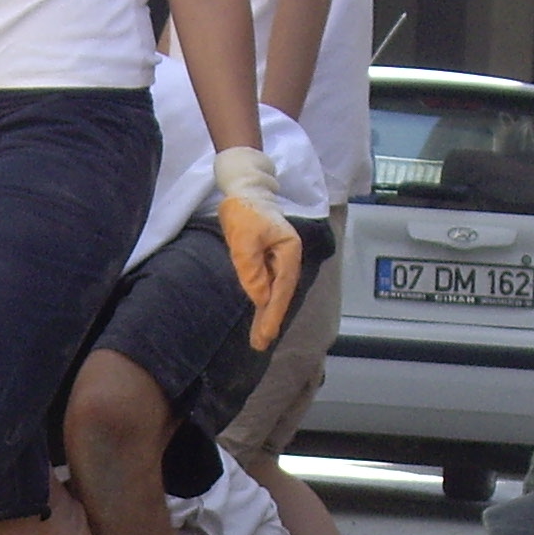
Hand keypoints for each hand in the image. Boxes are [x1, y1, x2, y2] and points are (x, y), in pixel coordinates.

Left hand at [219, 195, 303, 350]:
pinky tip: (261, 316)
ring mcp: (280, 260)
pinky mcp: (270, 261)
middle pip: (281, 294)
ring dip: (268, 315)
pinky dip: (265, 303)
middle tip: (260, 344)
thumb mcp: (244, 238)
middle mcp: (289, 258)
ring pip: (276, 293)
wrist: (245, 190)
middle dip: (271, 320)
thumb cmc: (245, 210)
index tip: (266, 334)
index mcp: (289, 251)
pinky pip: (269, 286)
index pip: (282, 288)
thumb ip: (251, 268)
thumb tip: (260, 297)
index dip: (273, 314)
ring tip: (260, 338)